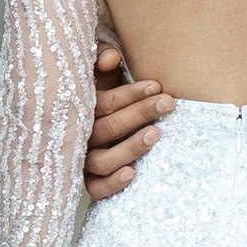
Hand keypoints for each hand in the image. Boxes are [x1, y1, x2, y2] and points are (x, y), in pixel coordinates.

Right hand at [84, 42, 171, 201]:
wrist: (99, 121)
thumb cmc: (105, 92)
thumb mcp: (102, 73)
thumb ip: (101, 57)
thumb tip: (111, 58)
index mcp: (80, 108)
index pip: (104, 103)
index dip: (130, 94)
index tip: (157, 86)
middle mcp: (79, 136)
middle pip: (107, 129)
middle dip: (139, 114)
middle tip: (167, 102)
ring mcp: (83, 161)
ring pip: (102, 161)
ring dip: (130, 147)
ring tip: (156, 134)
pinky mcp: (90, 183)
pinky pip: (97, 189)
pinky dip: (112, 184)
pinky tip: (133, 174)